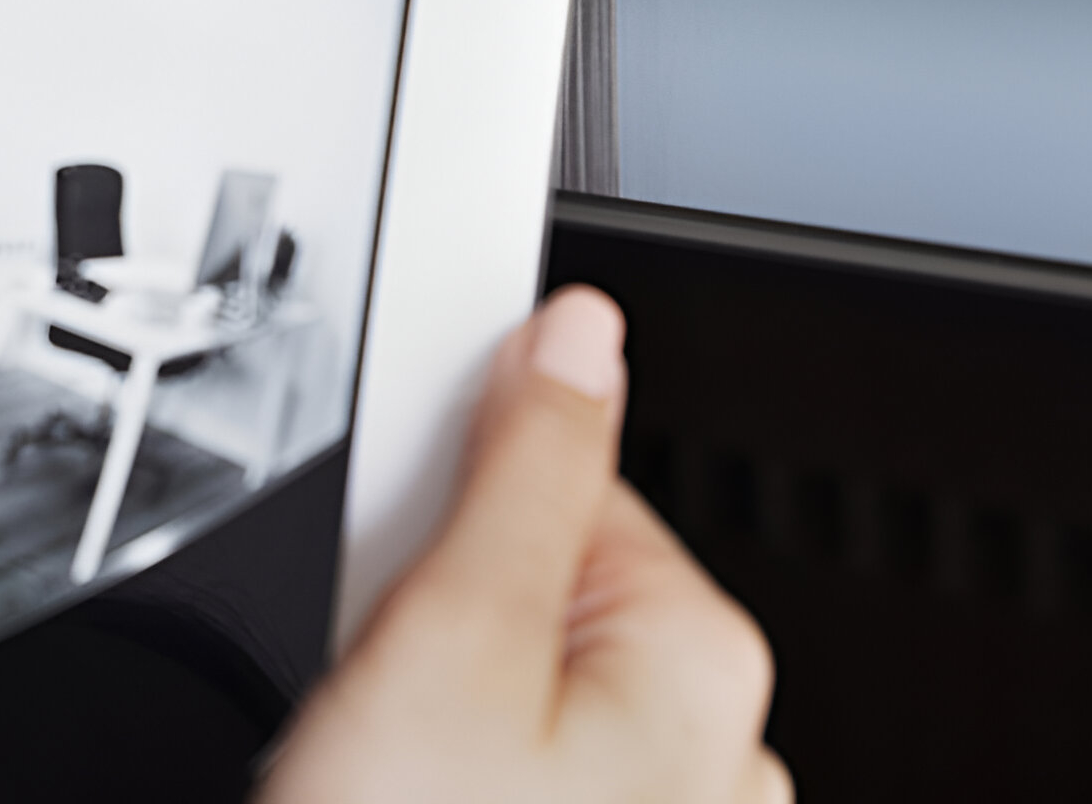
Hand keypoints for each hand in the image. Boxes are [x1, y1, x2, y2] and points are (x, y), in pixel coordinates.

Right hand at [257, 287, 785, 803]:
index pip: (557, 480)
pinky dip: (446, 770)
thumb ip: (519, 472)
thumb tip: (578, 333)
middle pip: (534, 587)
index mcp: (702, 656)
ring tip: (377, 761)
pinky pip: (513, 766)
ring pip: (513, 689)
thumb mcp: (449, 640)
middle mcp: (717, 744)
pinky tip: (400, 792)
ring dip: (434, 707)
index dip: (443, 500)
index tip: (386, 541)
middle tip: (374, 687)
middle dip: (438, 617)